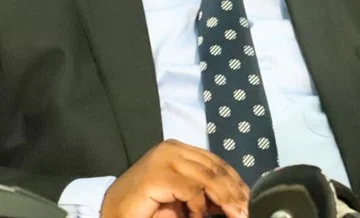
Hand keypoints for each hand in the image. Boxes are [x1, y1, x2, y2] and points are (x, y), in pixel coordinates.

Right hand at [101, 139, 248, 217]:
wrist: (111, 213)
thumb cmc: (145, 207)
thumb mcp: (180, 197)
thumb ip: (202, 193)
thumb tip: (233, 200)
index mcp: (178, 149)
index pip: (216, 162)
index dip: (235, 182)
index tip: (248, 201)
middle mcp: (172, 148)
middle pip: (216, 168)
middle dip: (234, 192)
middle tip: (245, 212)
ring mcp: (164, 158)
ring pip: (208, 176)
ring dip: (225, 200)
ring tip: (234, 216)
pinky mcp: (158, 175)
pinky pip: (191, 190)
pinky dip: (200, 207)